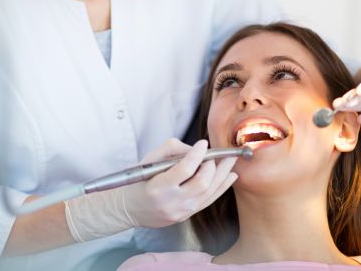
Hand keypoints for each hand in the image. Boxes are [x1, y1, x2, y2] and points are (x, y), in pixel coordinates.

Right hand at [122, 138, 237, 227]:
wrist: (130, 208)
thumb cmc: (139, 180)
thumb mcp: (148, 160)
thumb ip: (172, 150)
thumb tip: (195, 149)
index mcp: (158, 187)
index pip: (184, 169)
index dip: (197, 155)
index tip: (203, 143)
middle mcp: (171, 202)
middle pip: (202, 183)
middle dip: (214, 165)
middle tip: (219, 153)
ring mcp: (180, 211)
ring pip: (209, 192)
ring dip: (223, 174)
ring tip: (231, 161)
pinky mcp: (186, 216)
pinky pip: (208, 200)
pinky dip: (222, 187)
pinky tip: (230, 176)